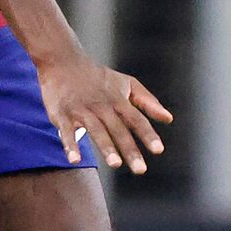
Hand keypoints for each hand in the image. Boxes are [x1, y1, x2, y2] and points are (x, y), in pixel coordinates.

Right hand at [35, 55, 171, 171]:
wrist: (63, 60)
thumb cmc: (98, 76)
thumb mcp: (127, 83)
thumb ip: (148, 101)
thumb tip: (169, 118)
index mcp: (118, 100)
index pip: (136, 120)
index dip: (148, 135)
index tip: (158, 150)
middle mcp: (102, 106)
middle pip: (118, 129)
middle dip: (130, 149)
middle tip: (140, 169)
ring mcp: (82, 110)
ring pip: (96, 130)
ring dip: (106, 147)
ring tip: (115, 164)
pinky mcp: (62, 113)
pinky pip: (67, 131)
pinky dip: (70, 145)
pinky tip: (75, 160)